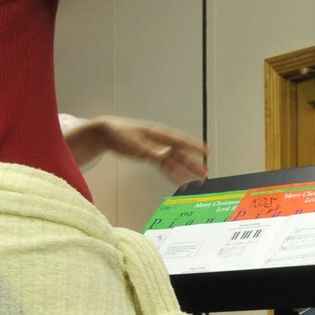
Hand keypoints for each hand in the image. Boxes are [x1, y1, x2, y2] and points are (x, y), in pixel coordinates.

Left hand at [64, 116, 209, 185]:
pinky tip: (180, 182)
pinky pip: (165, 166)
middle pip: (181, 154)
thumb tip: (166, 154)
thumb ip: (151, 150)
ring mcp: (157, 148)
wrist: (107, 132)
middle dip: (193, 163)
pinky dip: (173, 174)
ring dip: (186, 171)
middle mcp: (161, 141)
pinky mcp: (151, 155)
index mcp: (159, 134)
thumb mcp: (134, 142)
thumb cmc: (120, 132)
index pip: (180, 141)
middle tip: (206, 173)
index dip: (194, 147)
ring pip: (175, 162)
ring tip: (197, 180)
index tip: (207, 152)